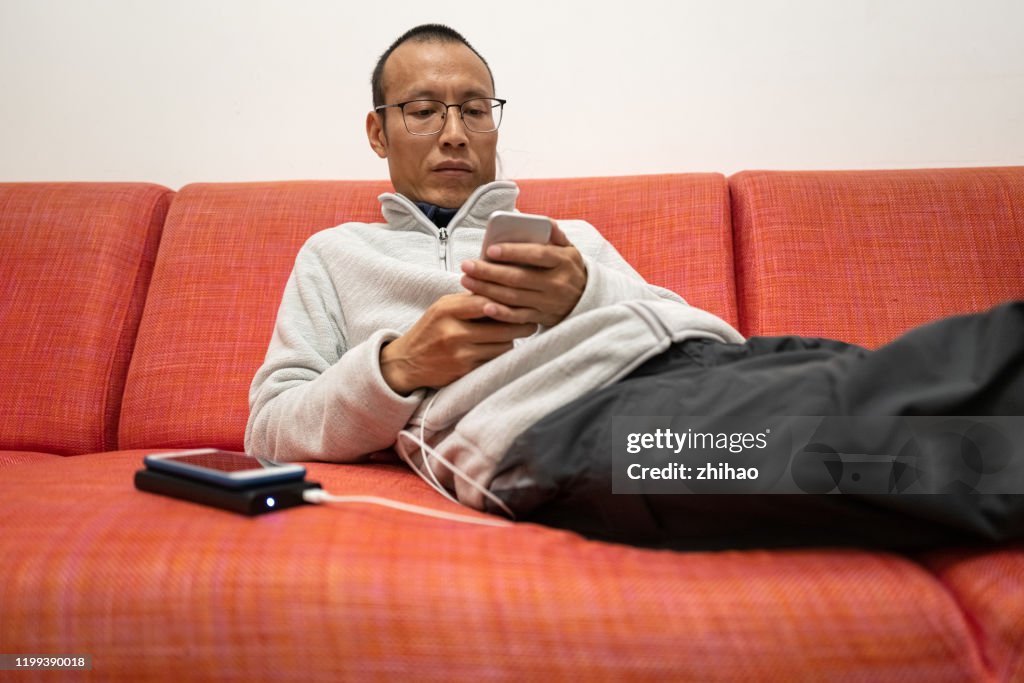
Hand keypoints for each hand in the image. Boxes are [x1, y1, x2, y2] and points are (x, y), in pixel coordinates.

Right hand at [379, 293, 536, 394]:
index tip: (522, 302)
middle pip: (502, 327)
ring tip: (515, 335)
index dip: (508, 302)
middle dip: (520, 325)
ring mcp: (459, 354)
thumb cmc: (430, 330)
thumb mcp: (443, 307)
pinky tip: (500, 349)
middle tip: (531, 322)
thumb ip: (469, 300)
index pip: (488, 301)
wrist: (406, 362)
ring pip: (503, 346)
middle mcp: (453, 332)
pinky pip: (494, 362)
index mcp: (448, 310)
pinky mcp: (464, 372)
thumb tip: (504, 290)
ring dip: (511, 341)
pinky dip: (500, 356)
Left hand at [459, 222, 586, 326]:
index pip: (537, 255)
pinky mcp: (542, 318)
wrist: (587, 300)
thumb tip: (544, 222)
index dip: (513, 253)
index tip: (490, 250)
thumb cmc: (569, 269)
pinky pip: (519, 317)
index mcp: (563, 261)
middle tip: (467, 265)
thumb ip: (556, 235)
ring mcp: (549, 303)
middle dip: (490, 272)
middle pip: (519, 277)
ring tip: (467, 281)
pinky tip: (484, 306)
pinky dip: (501, 314)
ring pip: (514, 297)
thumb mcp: (569, 250)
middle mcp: (557, 283)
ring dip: (488, 290)